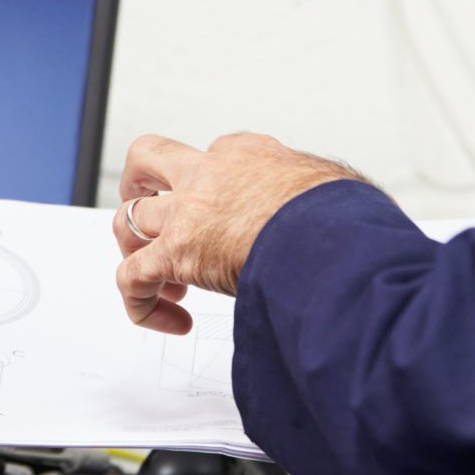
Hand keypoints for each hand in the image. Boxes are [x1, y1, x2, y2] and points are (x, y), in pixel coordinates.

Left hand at [111, 132, 361, 333]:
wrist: (331, 236)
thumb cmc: (342, 217)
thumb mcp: (333, 187)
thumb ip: (320, 196)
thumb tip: (347, 212)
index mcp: (248, 155)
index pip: (213, 157)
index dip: (211, 188)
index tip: (227, 217)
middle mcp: (208, 175)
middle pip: (148, 159)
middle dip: (138, 184)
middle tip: (150, 212)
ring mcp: (186, 212)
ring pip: (127, 219)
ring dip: (135, 251)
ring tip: (161, 282)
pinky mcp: (175, 253)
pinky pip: (132, 277)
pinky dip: (140, 301)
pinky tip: (168, 319)